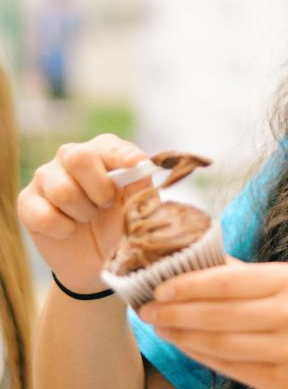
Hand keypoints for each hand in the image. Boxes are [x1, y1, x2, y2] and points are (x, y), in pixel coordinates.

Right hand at [17, 133, 149, 292]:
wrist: (97, 260)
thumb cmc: (120, 224)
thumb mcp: (137, 208)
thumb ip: (141, 187)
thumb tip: (142, 166)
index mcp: (103, 151)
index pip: (110, 146)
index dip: (123, 155)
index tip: (136, 163)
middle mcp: (71, 156)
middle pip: (79, 157)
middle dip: (99, 188)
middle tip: (106, 204)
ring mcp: (46, 177)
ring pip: (62, 190)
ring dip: (82, 213)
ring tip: (88, 218)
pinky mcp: (27, 201)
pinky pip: (44, 215)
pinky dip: (63, 229)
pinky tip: (69, 229)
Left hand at [138, 258, 287, 388]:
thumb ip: (246, 276)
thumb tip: (196, 263)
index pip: (227, 281)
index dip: (188, 285)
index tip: (159, 286)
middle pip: (218, 313)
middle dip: (176, 311)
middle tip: (146, 309)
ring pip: (219, 343)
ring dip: (182, 336)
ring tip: (160, 326)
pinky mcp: (281, 380)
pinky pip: (230, 367)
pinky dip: (201, 356)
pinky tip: (185, 346)